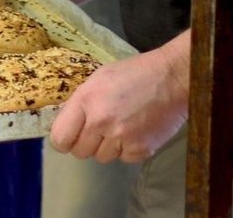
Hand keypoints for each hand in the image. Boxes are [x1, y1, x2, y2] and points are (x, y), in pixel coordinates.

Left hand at [50, 47, 188, 163]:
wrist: (173, 78)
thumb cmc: (135, 73)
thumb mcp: (99, 79)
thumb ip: (80, 103)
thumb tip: (67, 124)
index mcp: (86, 100)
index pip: (60, 138)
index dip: (64, 140)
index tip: (71, 136)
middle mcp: (100, 121)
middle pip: (79, 152)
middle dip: (87, 143)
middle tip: (100, 129)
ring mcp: (121, 137)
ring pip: (101, 157)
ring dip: (108, 146)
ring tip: (122, 126)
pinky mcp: (140, 150)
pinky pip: (123, 159)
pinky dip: (128, 149)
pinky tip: (136, 131)